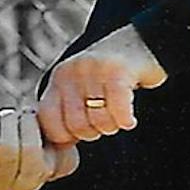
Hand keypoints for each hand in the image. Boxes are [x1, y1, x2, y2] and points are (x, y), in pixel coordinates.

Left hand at [37, 23, 167, 145]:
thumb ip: (67, 110)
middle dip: (93, 132)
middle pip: (76, 125)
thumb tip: (60, 147)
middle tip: (106, 122)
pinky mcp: (117, 70)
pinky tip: (129, 121)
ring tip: (118, 116)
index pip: (48, 120)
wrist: (142, 42)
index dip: (65, 135)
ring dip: (112, 126)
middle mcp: (71, 72)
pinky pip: (117, 109)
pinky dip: (125, 120)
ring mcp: (93, 70)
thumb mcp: (80, 87)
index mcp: (58, 79)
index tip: (82, 133)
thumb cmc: (110, 76)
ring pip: (98, 120)